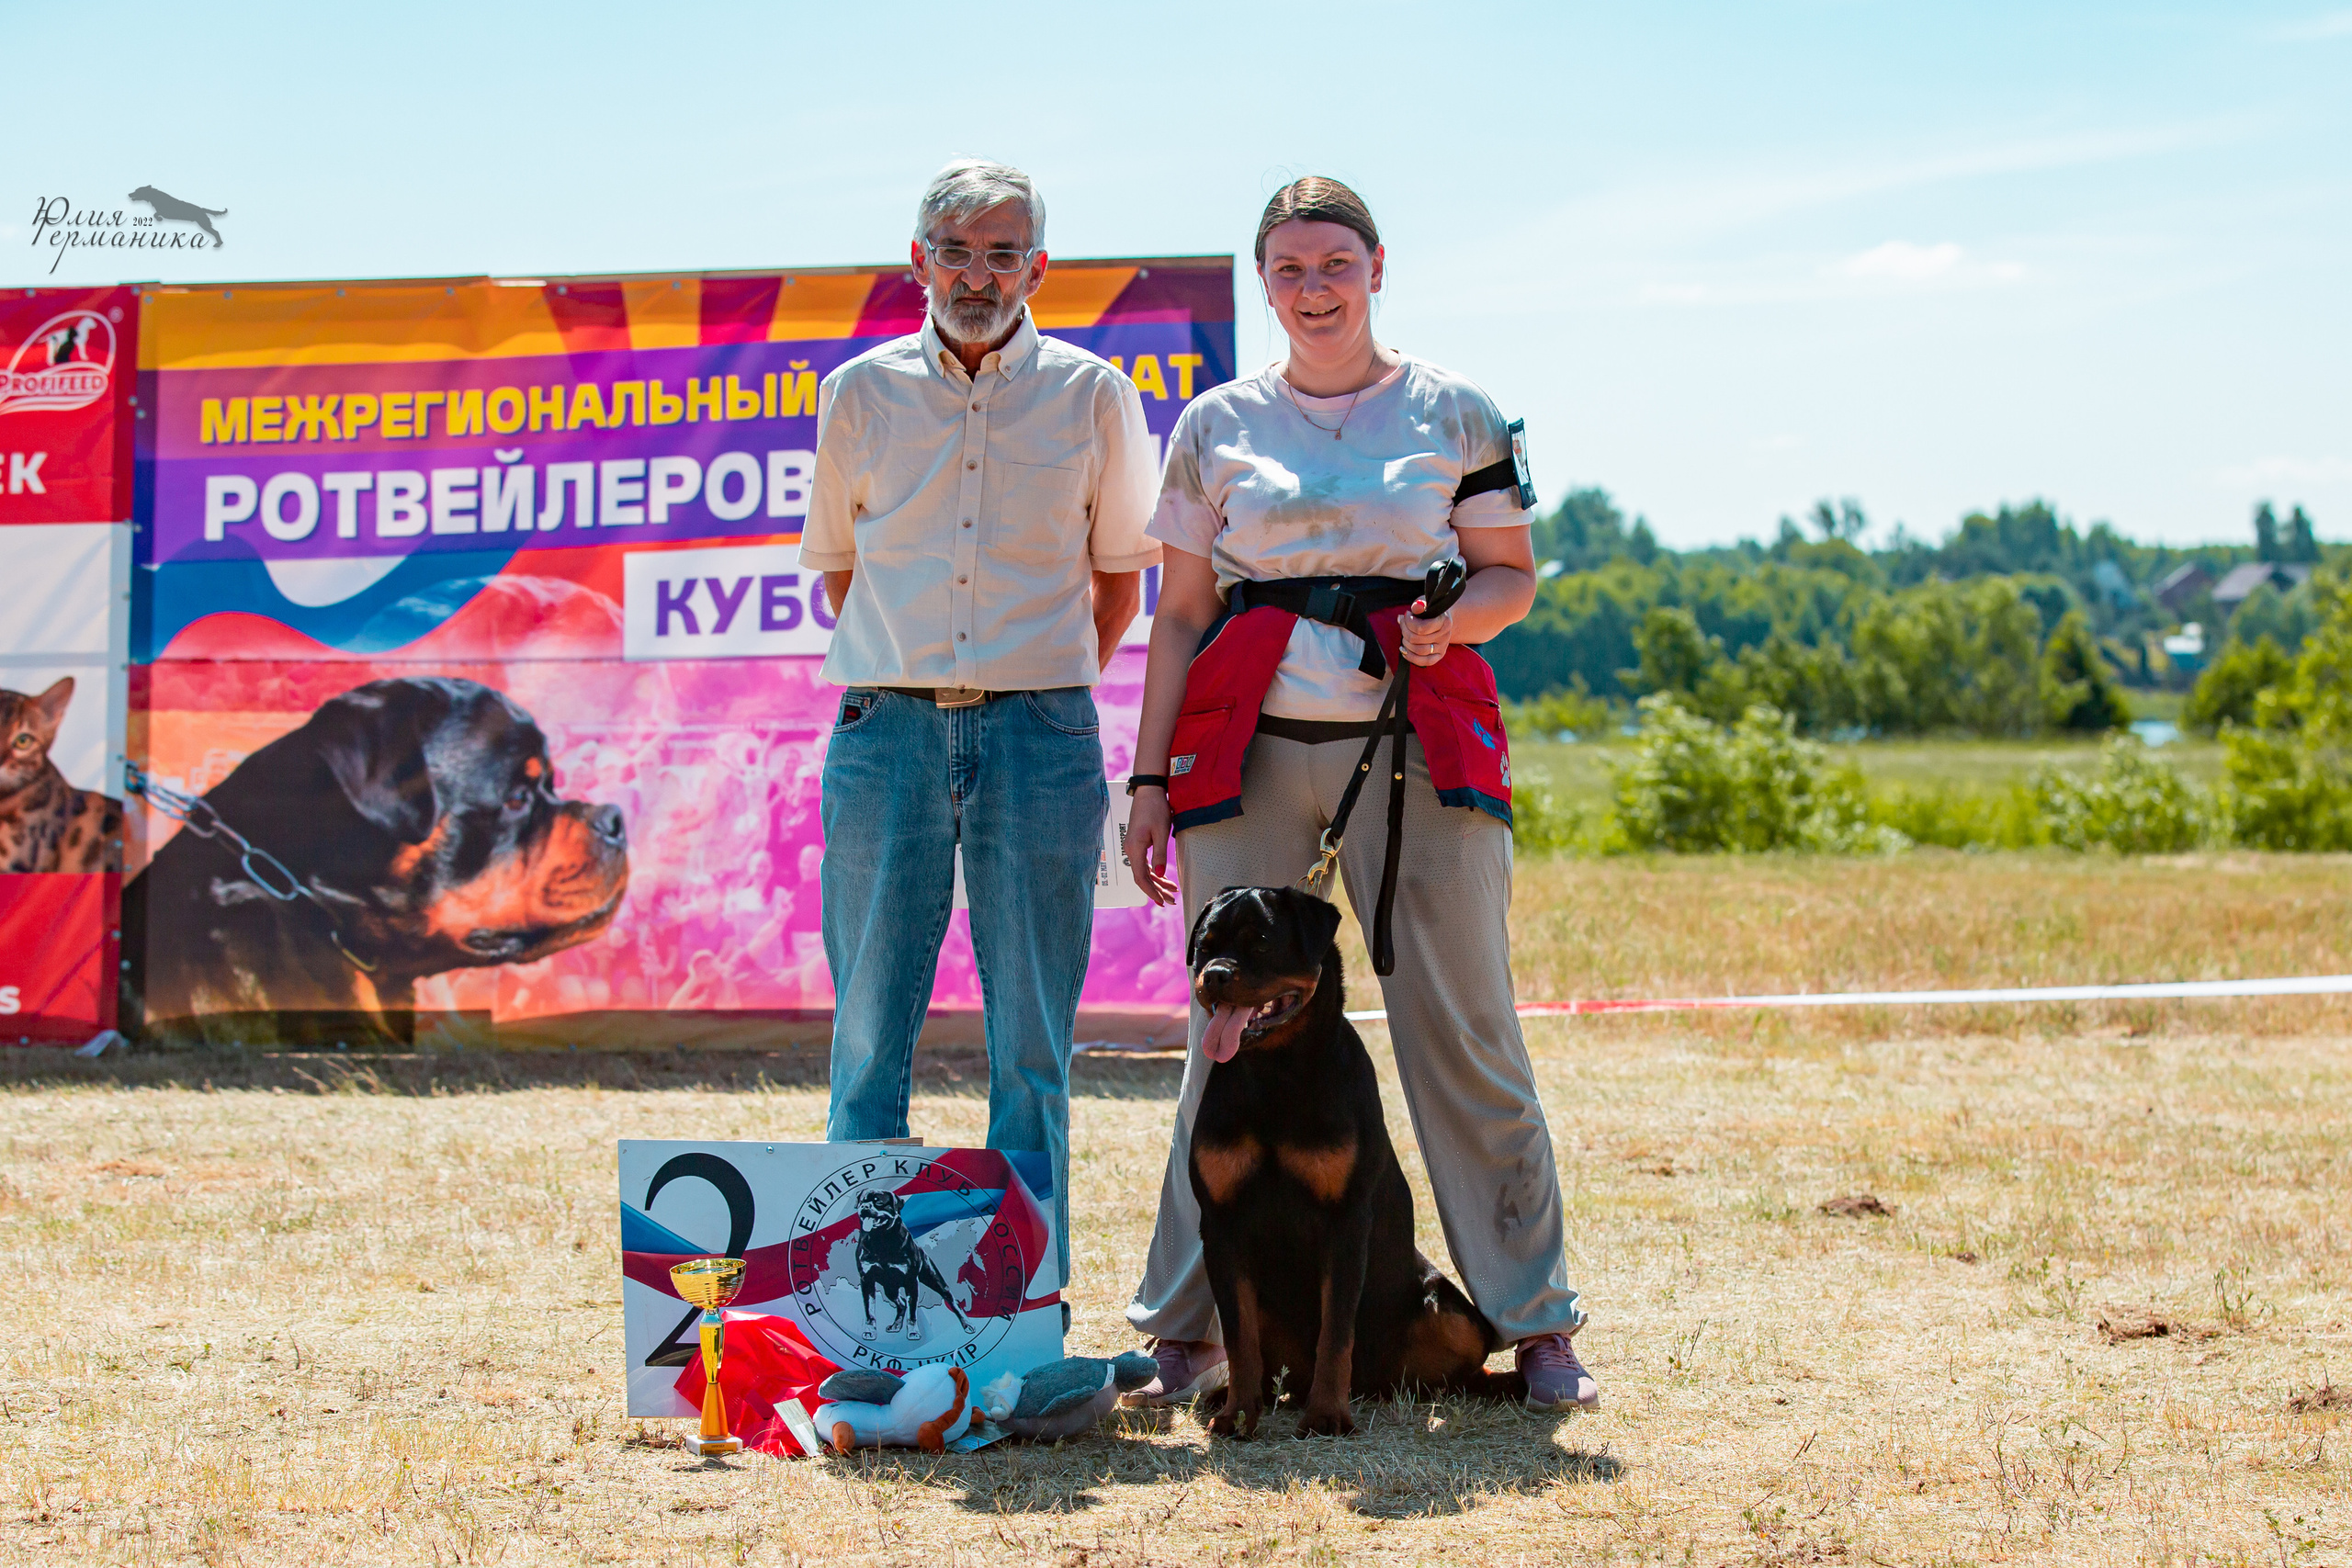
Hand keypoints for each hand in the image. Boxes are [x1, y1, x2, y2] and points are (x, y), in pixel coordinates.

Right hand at [1126, 788, 1178, 905]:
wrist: (1148, 792)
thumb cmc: (1156, 809)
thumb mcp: (1161, 832)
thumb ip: (1160, 855)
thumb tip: (1158, 875)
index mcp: (1135, 849)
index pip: (1141, 878)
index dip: (1151, 892)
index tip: (1162, 901)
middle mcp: (1131, 850)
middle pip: (1142, 877)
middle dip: (1156, 891)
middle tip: (1171, 901)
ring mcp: (1133, 847)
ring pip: (1144, 871)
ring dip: (1157, 882)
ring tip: (1172, 892)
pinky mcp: (1137, 843)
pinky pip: (1144, 863)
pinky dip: (1154, 872)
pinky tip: (1164, 878)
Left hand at [1401, 603, 1451, 666]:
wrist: (1442, 619)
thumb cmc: (1431, 610)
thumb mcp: (1425, 604)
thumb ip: (1419, 605)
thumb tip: (1415, 608)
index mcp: (1444, 621)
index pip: (1421, 628)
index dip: (1408, 622)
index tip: (1406, 615)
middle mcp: (1445, 635)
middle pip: (1417, 639)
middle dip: (1404, 631)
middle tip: (1403, 624)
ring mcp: (1443, 647)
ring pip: (1418, 651)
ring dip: (1406, 643)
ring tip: (1404, 635)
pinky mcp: (1439, 655)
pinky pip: (1424, 662)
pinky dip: (1411, 657)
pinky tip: (1404, 650)